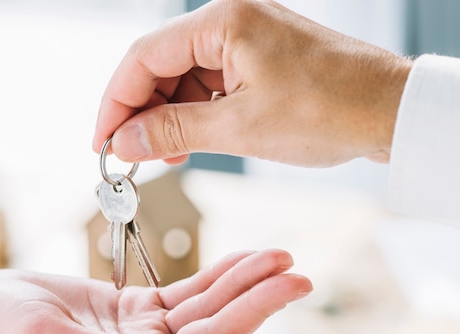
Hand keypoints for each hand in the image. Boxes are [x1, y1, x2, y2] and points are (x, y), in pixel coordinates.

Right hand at [93, 0, 412, 167]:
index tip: (102, 142)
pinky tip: (189, 142)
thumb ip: (173, 131)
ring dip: (167, 117)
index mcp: (221, 22)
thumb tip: (124, 141)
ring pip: (183, 77)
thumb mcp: (239, 127)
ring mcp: (244, 39)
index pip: (143, 57)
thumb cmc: (327, 110)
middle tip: (129, 154)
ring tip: (162, 156)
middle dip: (141, 112)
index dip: (115, 102)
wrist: (388, 112)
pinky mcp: (256, 59)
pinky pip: (209, 84)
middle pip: (159, 65)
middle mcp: (229, 21)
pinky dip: (194, 114)